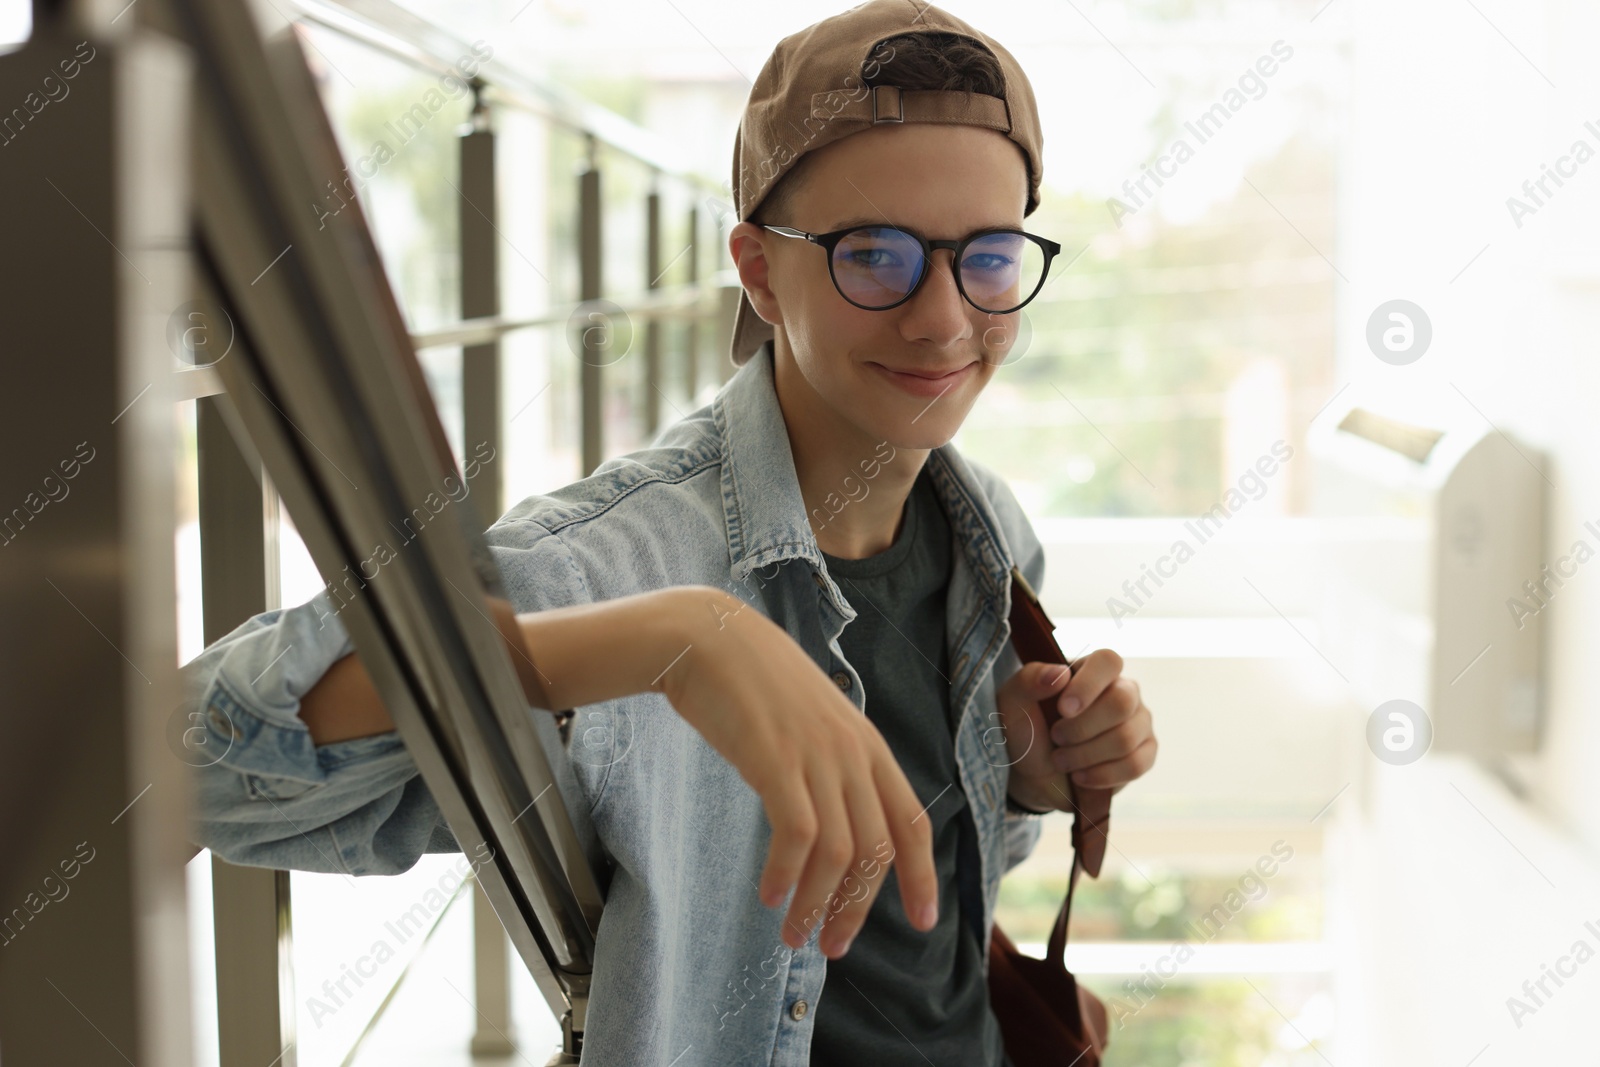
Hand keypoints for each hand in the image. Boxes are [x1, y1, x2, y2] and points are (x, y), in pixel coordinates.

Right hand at [655, 587, 937, 958]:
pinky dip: (787, 875)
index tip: (924, 921)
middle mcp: (852, 753)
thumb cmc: (752, 683)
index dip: (922, 876)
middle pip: (877, 850)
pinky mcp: (776, 761)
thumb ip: (831, 763)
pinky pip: (796, 835)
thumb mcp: (811, 721)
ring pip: (838, 853)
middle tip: (834, 946)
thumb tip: (834, 821)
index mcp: (867, 744)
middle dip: (858, 908)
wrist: (707, 638)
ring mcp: (816, 756)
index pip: (911, 820)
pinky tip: (769, 895)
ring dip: (817, 905)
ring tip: (794, 934)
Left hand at [995, 649, 1156, 812]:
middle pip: (1122, 702)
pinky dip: (1102, 775)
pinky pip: (1136, 764)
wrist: (1033, 772)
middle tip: (1056, 738)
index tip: (1062, 709)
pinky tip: (1080, 776)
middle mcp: (1123, 690)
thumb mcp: (1013, 701)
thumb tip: (1060, 674)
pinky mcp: (1144, 753)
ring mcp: (1138, 722)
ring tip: (1060, 760)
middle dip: (1082, 728)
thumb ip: (1029, 679)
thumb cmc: (1026, 728)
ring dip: (1085, 755)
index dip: (1088, 685)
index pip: (1108, 661)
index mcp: (1092, 670)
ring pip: (1126, 738)